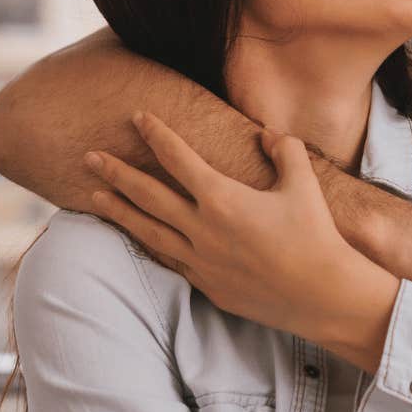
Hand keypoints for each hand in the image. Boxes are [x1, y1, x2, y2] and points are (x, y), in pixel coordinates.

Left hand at [83, 112, 398, 368]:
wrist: (322, 294)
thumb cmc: (316, 235)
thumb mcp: (303, 183)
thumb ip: (284, 150)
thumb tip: (267, 134)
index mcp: (222, 198)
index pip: (178, 158)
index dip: (157, 134)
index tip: (137, 117)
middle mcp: (202, 228)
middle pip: (147, 195)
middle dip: (116, 172)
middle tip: (89, 157)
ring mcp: (200, 260)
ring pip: (147, 230)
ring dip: (119, 211)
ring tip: (94, 196)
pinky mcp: (206, 284)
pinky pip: (168, 259)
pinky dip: (148, 244)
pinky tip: (136, 235)